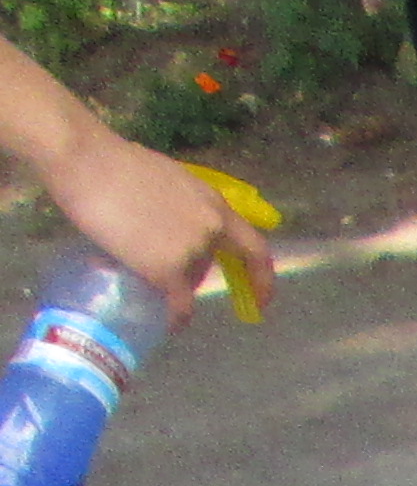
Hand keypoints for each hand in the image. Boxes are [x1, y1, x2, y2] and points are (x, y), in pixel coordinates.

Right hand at [42, 124, 269, 323]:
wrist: (86, 161)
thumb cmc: (114, 162)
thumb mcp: (167, 181)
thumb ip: (182, 207)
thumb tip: (174, 224)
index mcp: (214, 204)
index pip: (253, 247)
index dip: (260, 276)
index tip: (262, 297)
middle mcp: (211, 229)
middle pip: (208, 265)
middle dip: (187, 270)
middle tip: (158, 265)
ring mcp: (192, 250)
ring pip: (186, 279)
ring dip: (166, 278)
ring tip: (132, 260)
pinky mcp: (167, 268)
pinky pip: (178, 304)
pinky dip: (176, 317)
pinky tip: (172, 325)